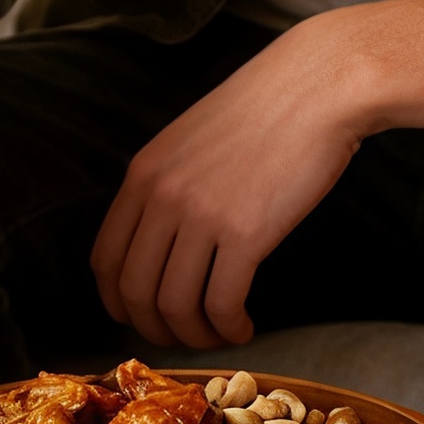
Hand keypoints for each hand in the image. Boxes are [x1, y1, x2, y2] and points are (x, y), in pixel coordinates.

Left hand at [90, 17, 371, 348]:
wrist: (317, 86)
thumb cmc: (265, 109)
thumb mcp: (191, 138)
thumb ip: (168, 182)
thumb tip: (163, 239)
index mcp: (143, 173)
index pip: (105, 258)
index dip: (118, 300)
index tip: (139, 316)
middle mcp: (163, 196)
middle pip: (134, 291)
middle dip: (154, 328)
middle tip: (181, 337)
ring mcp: (202, 215)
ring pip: (176, 305)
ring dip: (196, 334)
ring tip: (219, 334)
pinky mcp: (247, 233)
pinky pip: (222, 303)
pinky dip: (230, 327)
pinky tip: (245, 326)